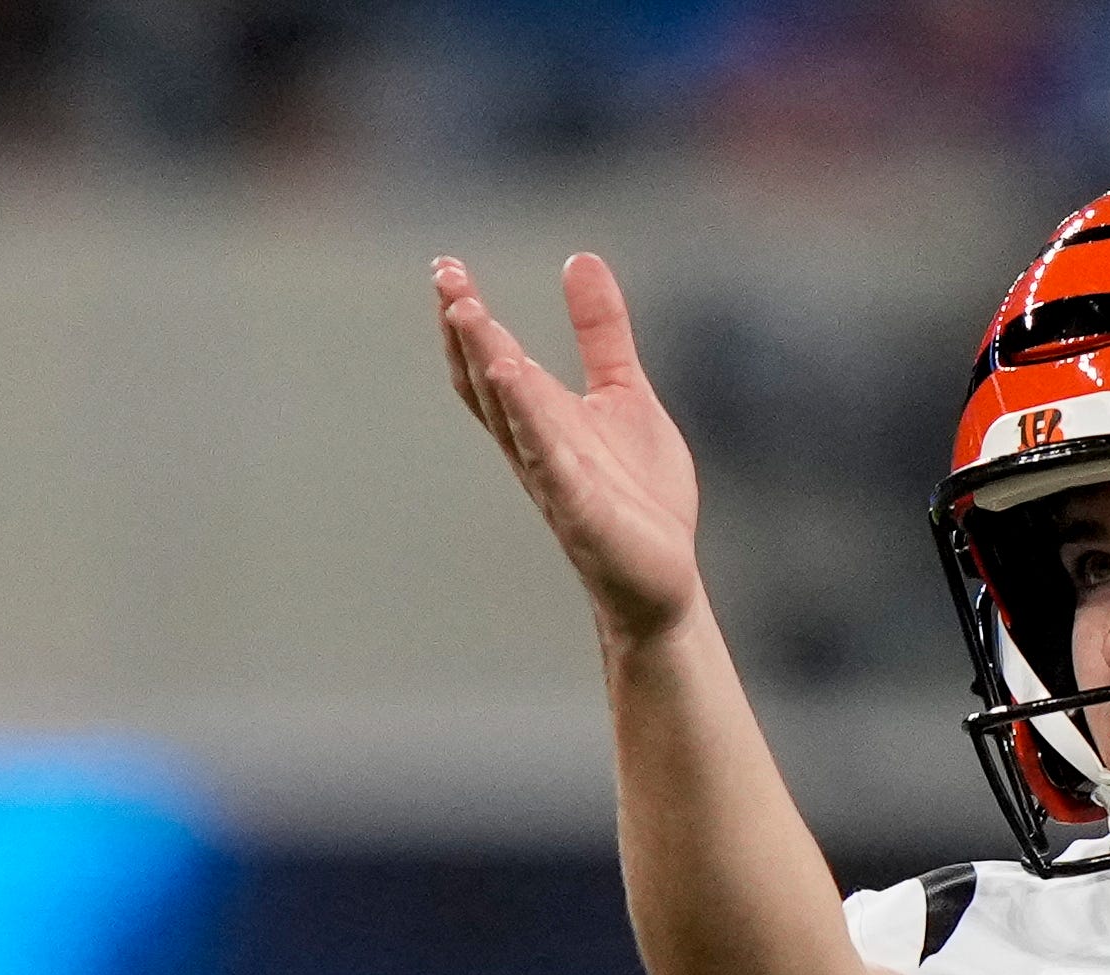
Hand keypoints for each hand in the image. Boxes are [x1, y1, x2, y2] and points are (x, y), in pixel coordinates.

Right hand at [434, 252, 703, 644]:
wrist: (664, 580)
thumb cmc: (637, 495)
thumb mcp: (623, 393)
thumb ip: (600, 332)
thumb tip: (579, 258)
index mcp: (540, 419)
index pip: (489, 363)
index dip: (464, 320)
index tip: (445, 267)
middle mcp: (534, 447)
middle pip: (487, 383)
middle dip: (465, 332)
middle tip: (445, 278)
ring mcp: (554, 479)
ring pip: (511, 416)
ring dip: (488, 364)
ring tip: (469, 313)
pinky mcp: (582, 510)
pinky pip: (548, 461)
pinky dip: (530, 421)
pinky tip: (513, 379)